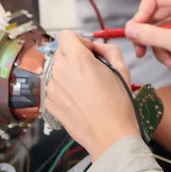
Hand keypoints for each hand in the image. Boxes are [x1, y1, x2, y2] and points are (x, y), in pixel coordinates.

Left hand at [44, 30, 139, 160]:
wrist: (109, 135)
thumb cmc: (118, 104)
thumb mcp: (122, 68)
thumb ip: (109, 50)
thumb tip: (98, 47)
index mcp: (77, 58)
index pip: (66, 35)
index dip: (80, 41)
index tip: (90, 53)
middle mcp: (59, 70)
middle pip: (61, 53)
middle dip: (75, 58)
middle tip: (92, 72)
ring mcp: (51, 88)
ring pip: (57, 71)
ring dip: (69, 75)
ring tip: (87, 90)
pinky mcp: (49, 103)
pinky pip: (54, 88)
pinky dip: (65, 90)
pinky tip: (80, 101)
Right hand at [124, 0, 170, 89]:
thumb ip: (151, 35)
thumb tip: (128, 30)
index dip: (140, 14)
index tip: (134, 34)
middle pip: (152, 15)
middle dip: (148, 36)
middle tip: (141, 52)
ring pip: (157, 31)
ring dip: (159, 49)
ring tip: (169, 63)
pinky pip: (166, 40)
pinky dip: (166, 53)